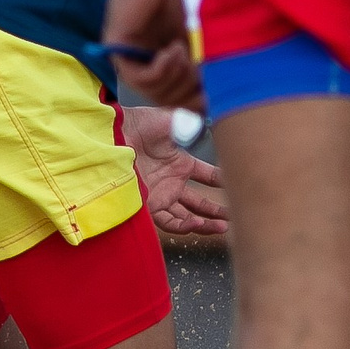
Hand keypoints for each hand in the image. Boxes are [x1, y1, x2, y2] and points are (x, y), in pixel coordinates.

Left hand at [101, 0, 204, 109]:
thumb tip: (210, 104)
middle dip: (186, 88)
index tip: (209, 95)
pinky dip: (160, 69)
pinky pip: (137, 77)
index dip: (191, 103)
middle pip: (163, 100)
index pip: (170, 100)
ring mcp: (125, 54)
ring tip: (182, 50)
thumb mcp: (192, 41)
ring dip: (174, 75)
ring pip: (150, 91)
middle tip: (196, 65)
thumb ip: (195, 69)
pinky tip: (171, 49)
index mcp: (156, 64)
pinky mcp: (116, 44)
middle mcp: (139, 62)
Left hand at [122, 105, 227, 235]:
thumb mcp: (170, 120)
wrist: (109, 136)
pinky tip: (198, 224)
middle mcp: (171, 182)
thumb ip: (193, 127)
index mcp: (180, 163)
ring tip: (223, 227)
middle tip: (236, 216)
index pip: (208, 176)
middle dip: (218, 211)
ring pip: (187, 216)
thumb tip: (212, 128)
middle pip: (199, 202)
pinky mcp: (147, 205)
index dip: (224, 182)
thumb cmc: (135, 124)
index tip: (240, 185)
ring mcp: (160, 195)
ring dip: (205, 223)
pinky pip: (170, 222)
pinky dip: (184, 226)